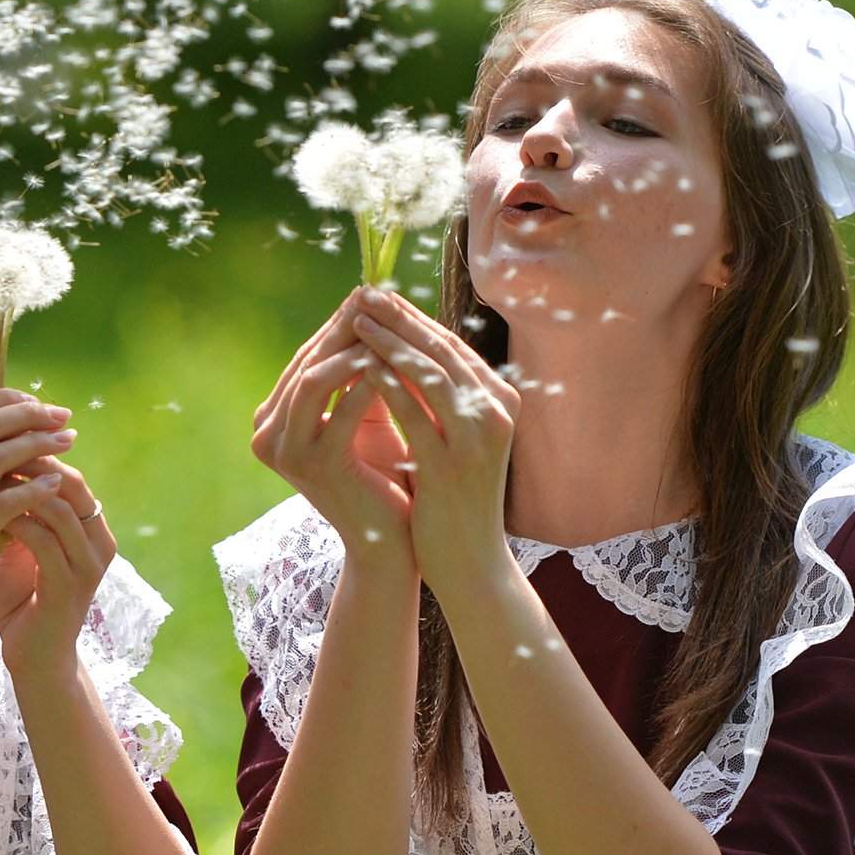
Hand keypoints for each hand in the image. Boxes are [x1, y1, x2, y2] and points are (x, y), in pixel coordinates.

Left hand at [0, 457, 114, 681]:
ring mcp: (88, 565)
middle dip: (29, 462)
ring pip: (59, 507)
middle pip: (70, 482)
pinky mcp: (69, 587)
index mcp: (92, 528)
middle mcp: (99, 542)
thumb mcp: (22, 546)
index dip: (33, 452)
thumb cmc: (23, 599)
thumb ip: (19, 510)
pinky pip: (44, 541)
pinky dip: (15, 520)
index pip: (68, 472)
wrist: (33, 658)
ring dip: (19, 488)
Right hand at [250, 288, 415, 568]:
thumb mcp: (365, 412)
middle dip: (345, 328)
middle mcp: (266, 434)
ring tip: (388, 326)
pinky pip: (340, 411)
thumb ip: (359, 368)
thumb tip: (371, 300)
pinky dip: (369, 384)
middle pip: (306, 363)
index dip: (339, 323)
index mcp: (273, 419)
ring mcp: (284, 452)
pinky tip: (397, 366)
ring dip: (352, 349)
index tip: (373, 293)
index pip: (306, 357)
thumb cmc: (383, 473)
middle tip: (379, 298)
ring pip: (314, 380)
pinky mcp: (312, 466)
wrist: (391, 539)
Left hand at [349, 290, 521, 604]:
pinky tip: (357, 365)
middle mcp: (496, 409)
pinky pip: (415, 410)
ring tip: (354, 321)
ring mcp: (478, 435)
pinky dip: (386, 382)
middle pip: (442, 348)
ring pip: (430, 372)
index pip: (450, 344)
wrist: (469, 560)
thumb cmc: (454, 498)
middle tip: (361, 294)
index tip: (377, 296)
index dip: (412, 317)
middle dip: (398, 318)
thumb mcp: (454, 437)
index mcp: (500, 398)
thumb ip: (440, 397)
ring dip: (389, 342)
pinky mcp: (453, 461)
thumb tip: (403, 350)